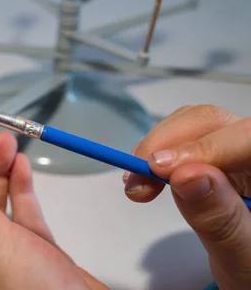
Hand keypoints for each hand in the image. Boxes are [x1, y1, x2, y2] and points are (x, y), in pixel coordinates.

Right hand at [122, 104, 250, 288]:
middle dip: (167, 144)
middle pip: (211, 122)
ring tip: (137, 183)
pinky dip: (155, 154)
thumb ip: (219, 217)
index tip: (158, 168)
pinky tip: (144, 177)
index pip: (246, 137)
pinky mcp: (213, 156)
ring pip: (191, 125)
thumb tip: (186, 176)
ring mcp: (233, 150)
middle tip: (137, 179)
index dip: (201, 147)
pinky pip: (180, 139)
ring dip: (156, 148)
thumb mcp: (242, 255)